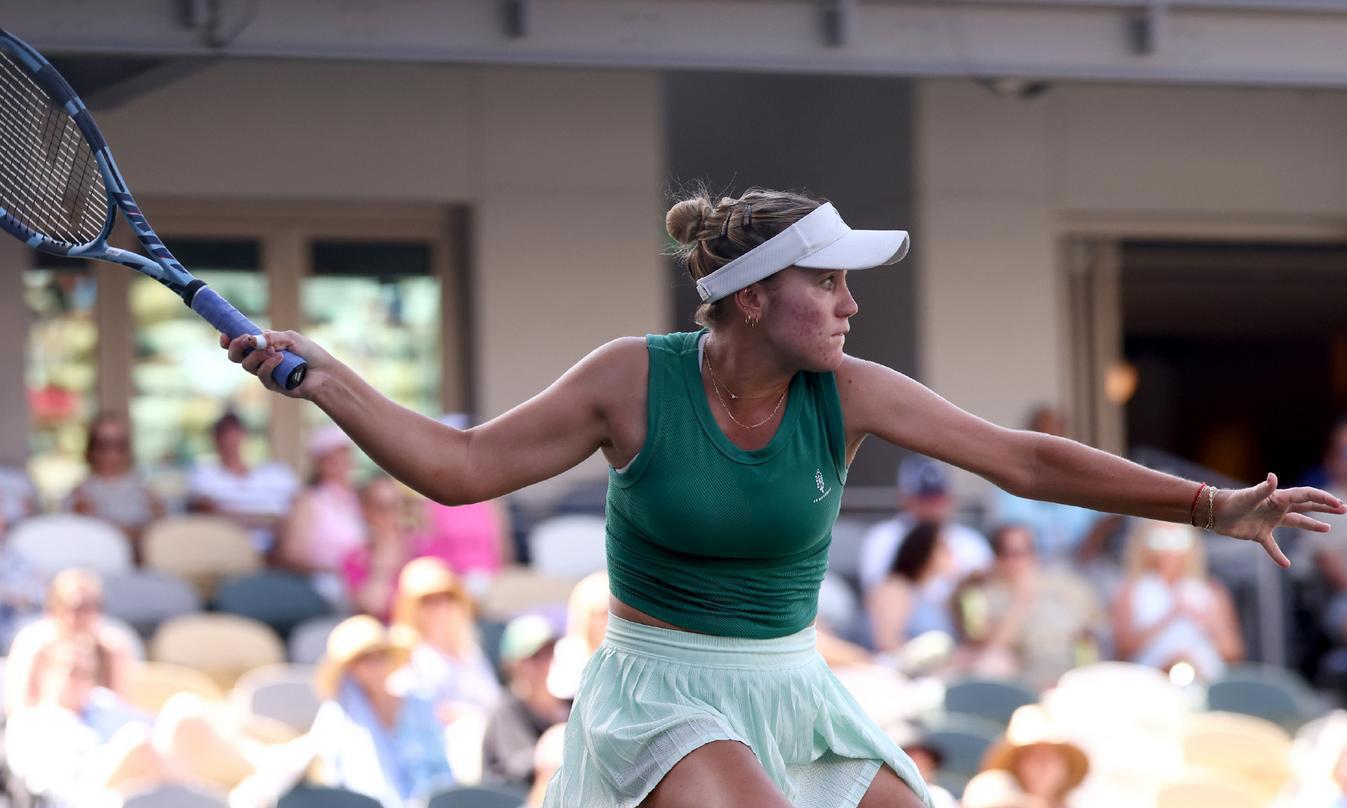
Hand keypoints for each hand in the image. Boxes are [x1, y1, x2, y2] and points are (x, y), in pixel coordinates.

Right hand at [220, 329, 332, 398]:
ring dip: (257, 355)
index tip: (225, 335)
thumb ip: (271, 337)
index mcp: (263, 345)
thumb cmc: (310, 353)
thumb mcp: (291, 338)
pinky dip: (268, 365)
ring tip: (274, 351)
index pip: (239, 342)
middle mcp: (260, 359)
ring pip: (246, 365)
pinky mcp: (271, 384)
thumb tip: (252, 339)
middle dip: (236, 347)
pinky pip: (261, 374)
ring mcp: (265, 372)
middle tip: (246, 341)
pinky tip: (280, 359)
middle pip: (235, 356)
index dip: (228, 339)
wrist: (324, 372)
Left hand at [1214, 473, 1345, 567]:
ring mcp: (1269, 521)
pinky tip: (1286, 564)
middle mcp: (1277, 509)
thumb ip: (1264, 489)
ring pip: (1295, 523)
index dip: (1323, 498)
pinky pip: (1272, 547)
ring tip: (1327, 529)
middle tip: (1342, 508)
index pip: (1306, 496)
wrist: (1214, 513)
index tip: (1338, 504)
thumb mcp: (1250, 496)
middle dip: (1324, 507)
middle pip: (1306, 506)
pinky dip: (1278, 555)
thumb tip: (1273, 477)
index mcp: (1279, 498)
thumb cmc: (1232, 502)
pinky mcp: (1259, 534)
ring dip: (1311, 526)